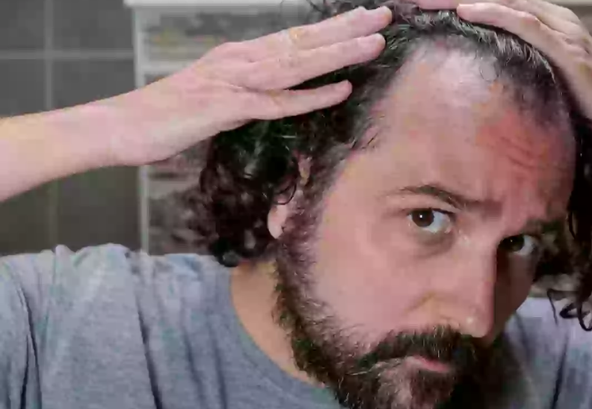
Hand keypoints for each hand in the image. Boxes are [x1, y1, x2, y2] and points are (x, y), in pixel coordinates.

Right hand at [102, 6, 390, 165]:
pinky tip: (339, 89)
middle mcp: (241, 60)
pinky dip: (310, 95)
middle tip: (383, 15)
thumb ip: (249, 95)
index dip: (331, 29)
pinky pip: (276, 101)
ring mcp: (234, 81)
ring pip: (296, 63)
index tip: (363, 18)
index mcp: (240, 57)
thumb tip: (276, 97)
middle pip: (302, 41)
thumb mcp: (218, 99)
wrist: (122, 125)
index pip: (294, 38)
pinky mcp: (226, 106)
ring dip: (337, 53)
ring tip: (373, 42)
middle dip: (346, 29)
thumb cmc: (169, 114)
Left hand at [415, 0, 591, 153]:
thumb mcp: (548, 86)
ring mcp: (563, 31)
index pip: (497, 6)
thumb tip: (486, 88)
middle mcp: (555, 20)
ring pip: (506, 3)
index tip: (422, 6)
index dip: (460, 3)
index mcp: (548, 26)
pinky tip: (465, 10)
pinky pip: (525, 24)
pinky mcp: (568, 50)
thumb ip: (522, 76)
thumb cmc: (590, 111)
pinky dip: (494, 13)